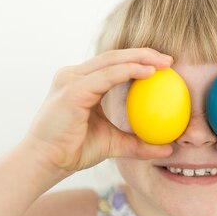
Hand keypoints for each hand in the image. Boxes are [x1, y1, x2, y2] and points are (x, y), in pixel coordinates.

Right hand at [24, 48, 173, 173]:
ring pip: (112, 61)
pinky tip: (148, 72)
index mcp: (82, 83)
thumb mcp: (114, 144)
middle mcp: (74, 76)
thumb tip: (168, 148)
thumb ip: (140, 144)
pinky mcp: (73, 90)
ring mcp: (71, 80)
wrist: (47, 162)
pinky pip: (106, 76)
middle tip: (170, 61)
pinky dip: (129, 71)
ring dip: (140, 58)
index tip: (165, 66)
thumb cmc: (75, 152)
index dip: (139, 60)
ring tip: (164, 63)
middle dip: (144, 54)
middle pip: (114, 56)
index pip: (113, 64)